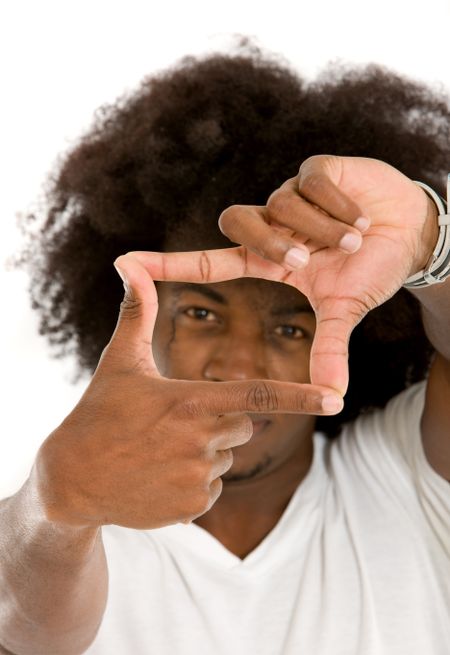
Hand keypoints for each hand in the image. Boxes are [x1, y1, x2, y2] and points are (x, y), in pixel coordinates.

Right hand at [34, 254, 341, 530]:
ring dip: (204, 453)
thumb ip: (137, 314)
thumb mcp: (119, 362)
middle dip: (219, 420)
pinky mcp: (193, 508)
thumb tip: (129, 265)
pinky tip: (159, 476)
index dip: (301, 396)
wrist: (71, 482)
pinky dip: (194, 482)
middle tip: (173, 423)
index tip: (335, 398)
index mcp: (191, 402)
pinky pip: (213, 488)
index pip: (258, 396)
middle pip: (241, 424)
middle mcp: (201, 441)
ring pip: (226, 457)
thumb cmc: (98, 414)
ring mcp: (197, 479)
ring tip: (159, 451)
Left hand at [136, 156, 436, 394]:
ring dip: (323, 229)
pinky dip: (341, 206)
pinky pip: (313, 181)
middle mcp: (273, 225)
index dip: (168, 265)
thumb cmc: (371, 269)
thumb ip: (330, 348)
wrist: (410, 233)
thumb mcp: (346, 310)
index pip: (209, 262)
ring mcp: (292, 195)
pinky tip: (361, 217)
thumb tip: (332, 398)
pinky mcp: (317, 168)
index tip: (124, 263)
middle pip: (237, 220)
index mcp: (269, 260)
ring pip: (282, 203)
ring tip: (355, 239)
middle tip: (308, 260)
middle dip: (272, 242)